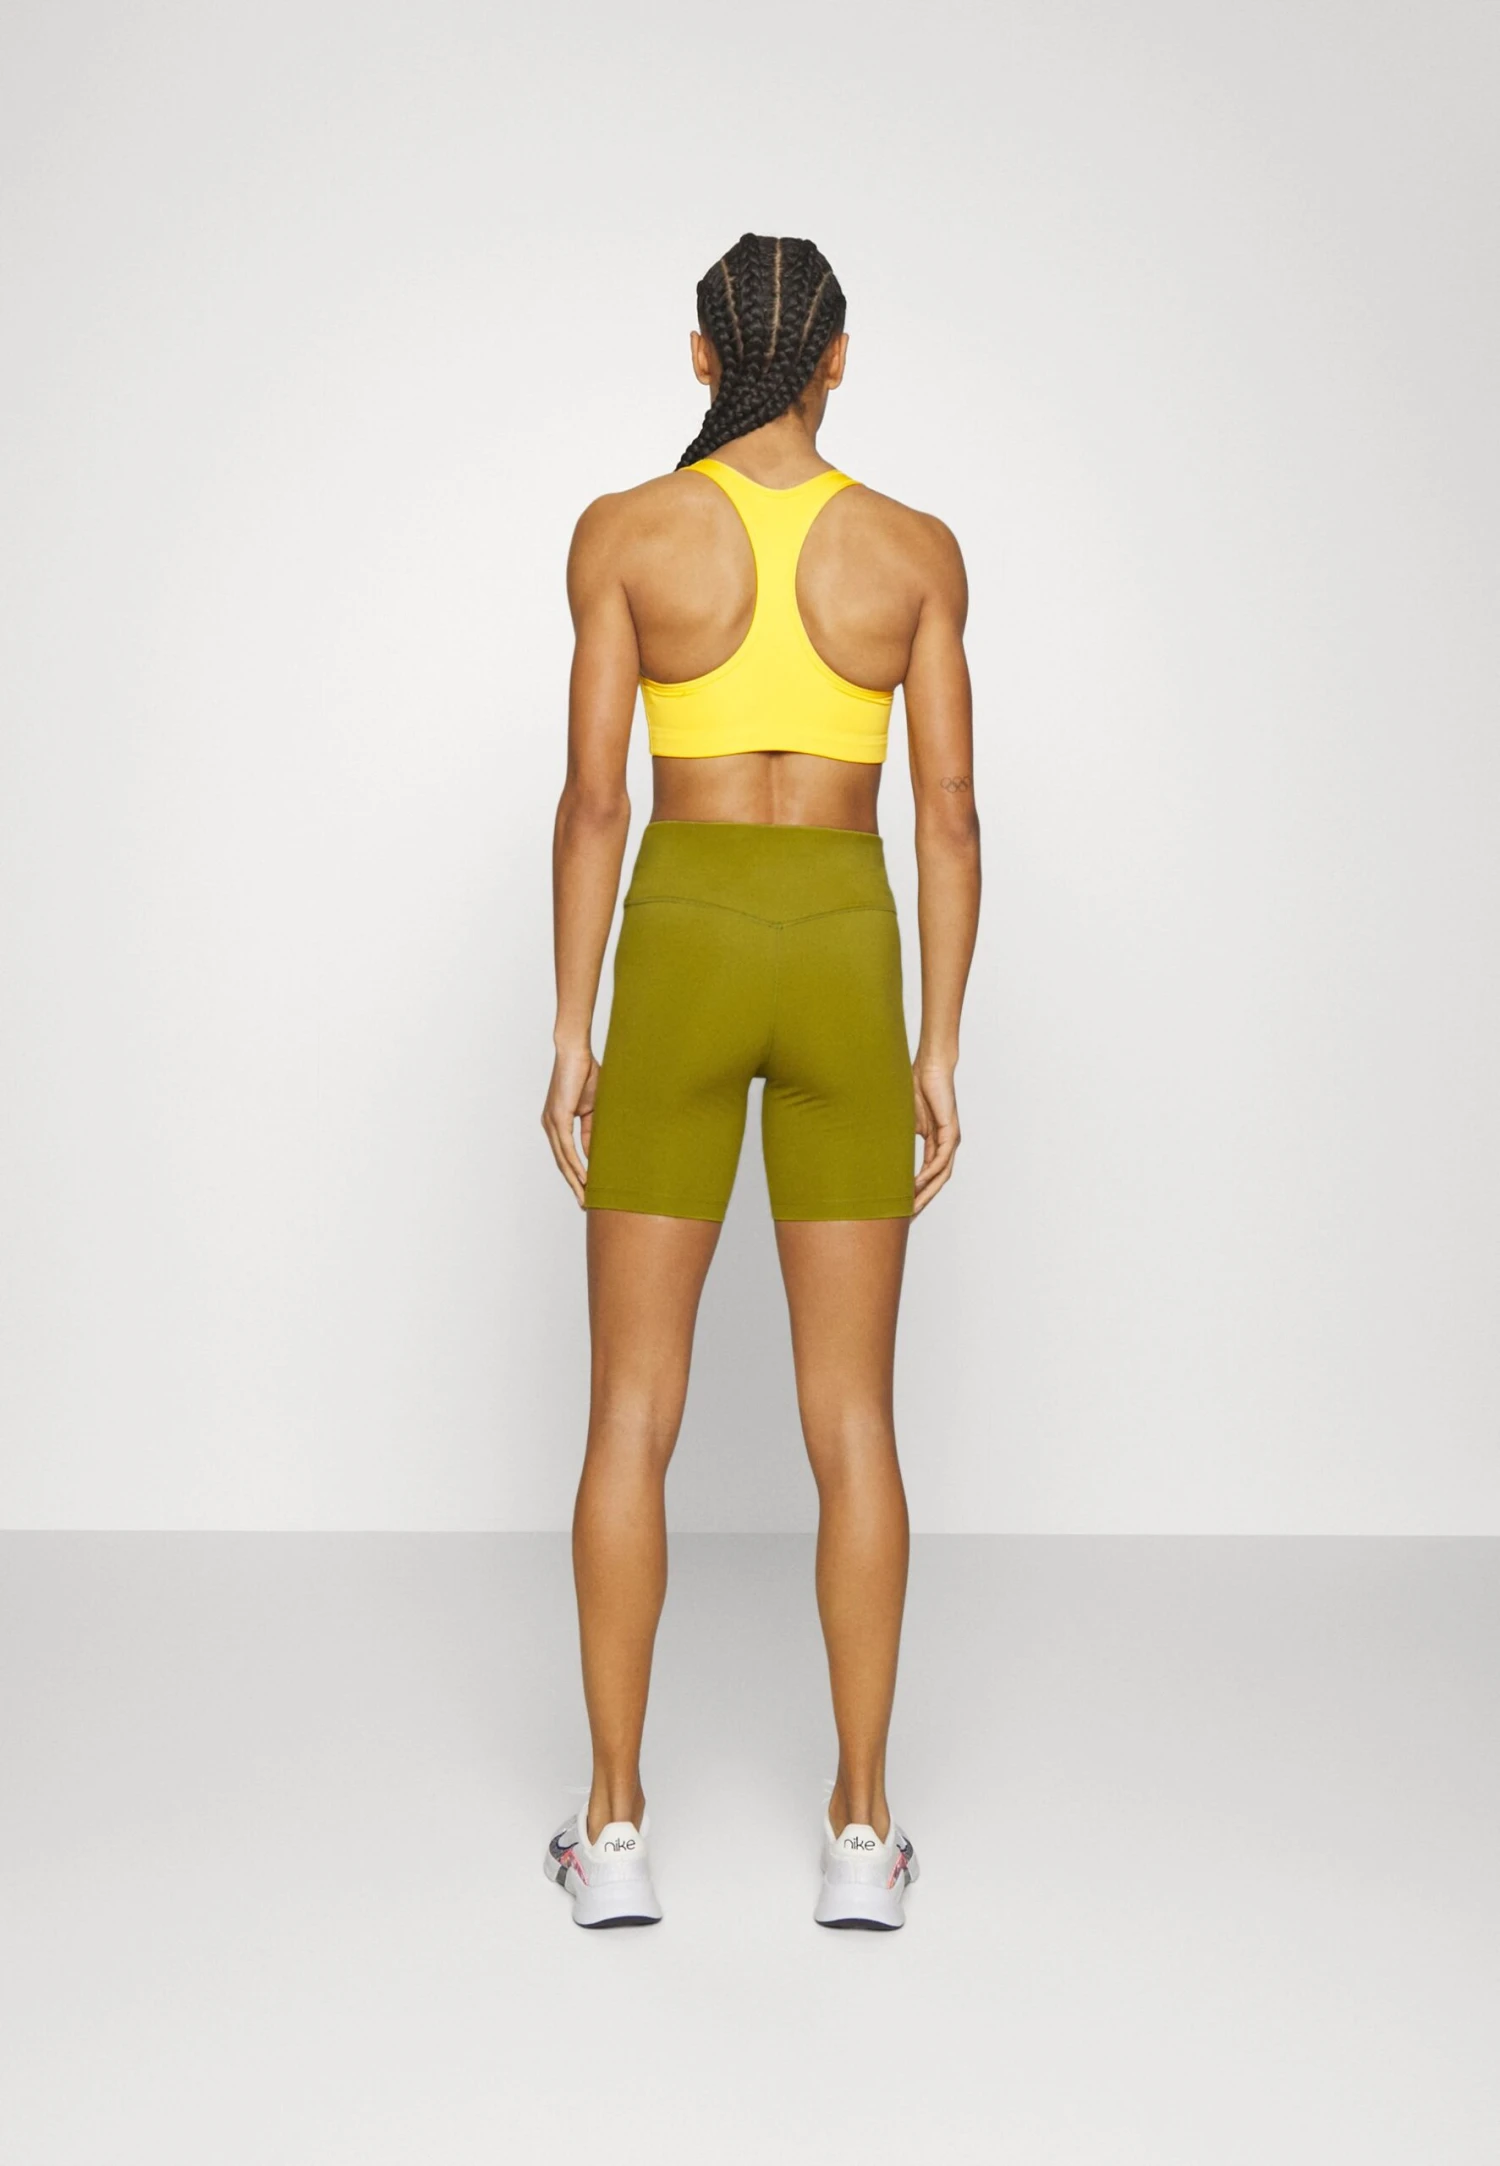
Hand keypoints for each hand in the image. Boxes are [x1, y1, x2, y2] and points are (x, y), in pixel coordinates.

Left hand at [541, 1043, 599, 1207]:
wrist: (576, 1051)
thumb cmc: (587, 1073)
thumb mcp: (594, 1109)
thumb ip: (593, 1131)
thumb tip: (595, 1153)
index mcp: (557, 1122)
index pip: (566, 1155)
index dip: (576, 1173)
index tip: (587, 1191)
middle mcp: (550, 1125)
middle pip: (561, 1163)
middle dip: (573, 1185)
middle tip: (584, 1205)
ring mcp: (551, 1122)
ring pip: (562, 1159)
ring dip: (574, 1181)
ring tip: (585, 1198)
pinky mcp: (558, 1117)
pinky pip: (566, 1147)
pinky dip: (575, 1164)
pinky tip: (583, 1179)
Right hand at [912, 1058, 959, 1214]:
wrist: (931, 1067)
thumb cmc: (916, 1087)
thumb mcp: (903, 1120)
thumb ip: (898, 1139)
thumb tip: (878, 1153)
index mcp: (935, 1144)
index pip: (926, 1176)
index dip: (915, 1193)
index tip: (902, 1209)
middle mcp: (945, 1146)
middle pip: (935, 1182)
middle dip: (921, 1201)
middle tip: (907, 1219)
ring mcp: (950, 1140)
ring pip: (941, 1175)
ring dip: (927, 1193)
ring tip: (912, 1208)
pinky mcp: (950, 1131)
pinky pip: (941, 1159)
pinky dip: (930, 1173)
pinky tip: (917, 1183)